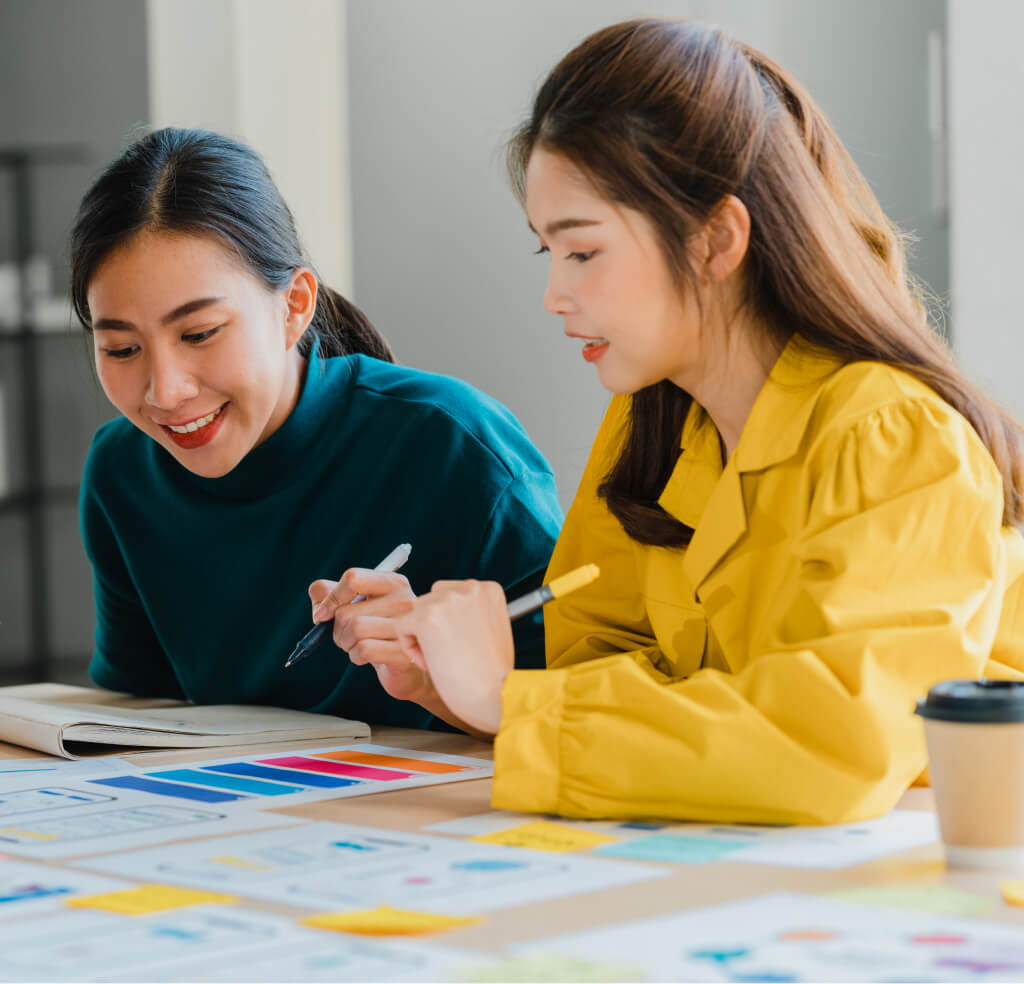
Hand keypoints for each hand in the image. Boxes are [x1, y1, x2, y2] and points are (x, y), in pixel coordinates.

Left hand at [307, 569, 430, 703]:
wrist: (404, 665)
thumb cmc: (375, 630)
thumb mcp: (351, 605)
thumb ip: (328, 593)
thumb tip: (321, 610)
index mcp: (392, 582)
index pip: (353, 578)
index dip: (331, 599)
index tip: (323, 614)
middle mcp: (404, 599)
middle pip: (346, 611)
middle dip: (337, 629)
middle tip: (347, 635)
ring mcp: (407, 626)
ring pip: (355, 629)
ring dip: (346, 643)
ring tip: (357, 644)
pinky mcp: (404, 651)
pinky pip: (364, 649)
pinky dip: (356, 656)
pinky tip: (367, 656)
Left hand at [394, 579, 513, 734]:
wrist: (496, 694)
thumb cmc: (494, 671)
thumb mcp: (491, 630)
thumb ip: (472, 613)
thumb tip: (447, 613)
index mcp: (488, 589)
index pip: (452, 594)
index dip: (450, 621)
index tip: (462, 644)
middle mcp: (469, 588)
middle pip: (432, 599)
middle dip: (434, 626)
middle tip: (449, 653)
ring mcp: (447, 600)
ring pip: (416, 612)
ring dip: (422, 636)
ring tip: (442, 659)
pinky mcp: (426, 617)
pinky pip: (402, 627)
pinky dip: (410, 647)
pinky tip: (430, 663)